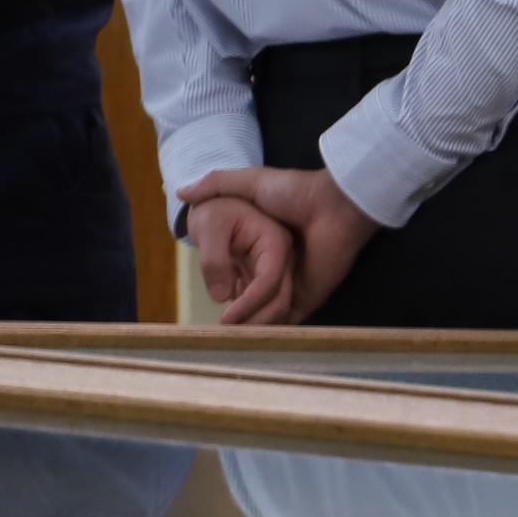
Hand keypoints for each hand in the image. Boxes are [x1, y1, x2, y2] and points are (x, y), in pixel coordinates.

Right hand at [173, 166, 380, 323]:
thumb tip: (181, 192)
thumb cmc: (294, 192)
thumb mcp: (250, 181)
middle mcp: (277, 267)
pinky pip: (288, 320)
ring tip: (230, 333)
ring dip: (249, 324)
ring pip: (266, 313)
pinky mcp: (309, 295)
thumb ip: (216, 184)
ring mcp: (293, 283)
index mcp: (262, 246)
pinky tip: (253, 335)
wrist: (335, 204)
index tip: (212, 297)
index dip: (221, 286)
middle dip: (234, 314)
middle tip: (219, 327)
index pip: (236, 273)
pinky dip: (272, 329)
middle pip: (249, 298)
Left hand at [185, 191, 300, 326]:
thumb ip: (214, 260)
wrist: (216, 204)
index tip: (226, 321)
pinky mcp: (264, 279)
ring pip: (275, 306)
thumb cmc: (214, 210)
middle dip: (257, 322)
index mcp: (275, 241)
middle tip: (230, 339)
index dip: (251, 304)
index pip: (270, 280)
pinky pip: (263, 304)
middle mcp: (283, 258)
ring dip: (255, 324)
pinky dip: (251, 318)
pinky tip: (234, 330)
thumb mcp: (209, 226)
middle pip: (280, 299)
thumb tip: (221, 296)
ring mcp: (276, 270)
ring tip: (230, 338)